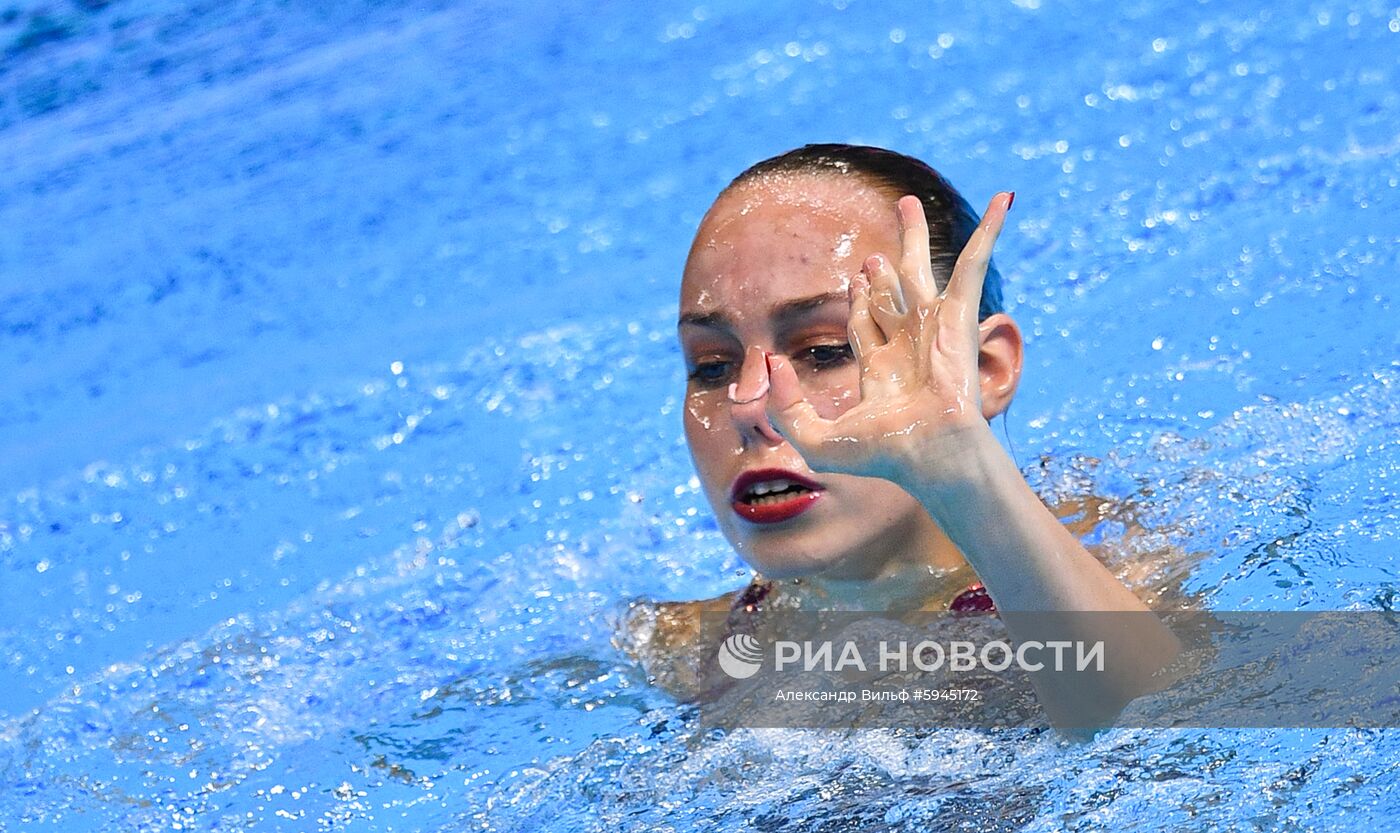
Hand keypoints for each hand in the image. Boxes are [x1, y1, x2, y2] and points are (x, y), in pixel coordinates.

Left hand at [765, 192, 1013, 486]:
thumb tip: (772, 360)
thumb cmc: (882, 456)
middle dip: (881, 273)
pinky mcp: (959, 316)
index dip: (858, 303)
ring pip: (922, 271)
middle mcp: (909, 346)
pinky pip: (974, 263)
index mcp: (882, 371)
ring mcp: (935, 328)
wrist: (929, 452)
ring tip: (907, 204)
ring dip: (914, 237)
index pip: (866, 325)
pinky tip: (1004, 200)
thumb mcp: (815, 439)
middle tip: (873, 256)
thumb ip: (785, 406)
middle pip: (891, 296)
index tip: (853, 279)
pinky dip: (989, 230)